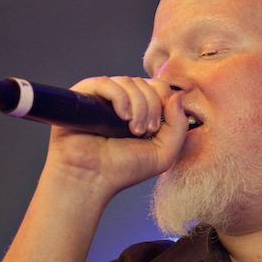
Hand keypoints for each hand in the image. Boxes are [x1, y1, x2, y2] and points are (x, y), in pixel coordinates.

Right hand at [43, 76, 188, 203]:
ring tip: (134, 130)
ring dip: (138, 105)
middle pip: (145, 83)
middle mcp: (119, 101)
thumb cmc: (122, 170)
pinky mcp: (83, 96)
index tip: (159, 125)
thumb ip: (178, 126)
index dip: (164, 99)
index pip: (157, 87)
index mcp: (137, 110)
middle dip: (152, 107)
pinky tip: (121, 117)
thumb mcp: (163, 153)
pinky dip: (120, 97)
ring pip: (128, 82)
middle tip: (145, 131)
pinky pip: (105, 83)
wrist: (90, 179)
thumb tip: (177, 96)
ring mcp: (100, 97)